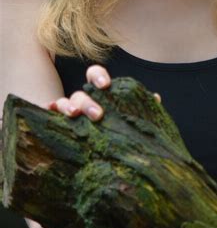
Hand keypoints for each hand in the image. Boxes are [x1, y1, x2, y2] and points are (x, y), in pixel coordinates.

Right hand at [44, 65, 161, 120]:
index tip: (105, 86)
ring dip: (68, 105)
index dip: (98, 76)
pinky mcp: (60, 126)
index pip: (95, 74)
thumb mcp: (131, 118)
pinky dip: (50, 111)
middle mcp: (84, 100)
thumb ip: (140, 108)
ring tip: (74, 115)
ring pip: (65, 102)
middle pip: (81, 92)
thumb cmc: (120, 130)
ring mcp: (71, 112)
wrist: (112, 153)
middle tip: (98, 115)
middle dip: (88, 101)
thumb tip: (154, 98)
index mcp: (100, 93)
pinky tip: (50, 112)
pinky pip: (51, 116)